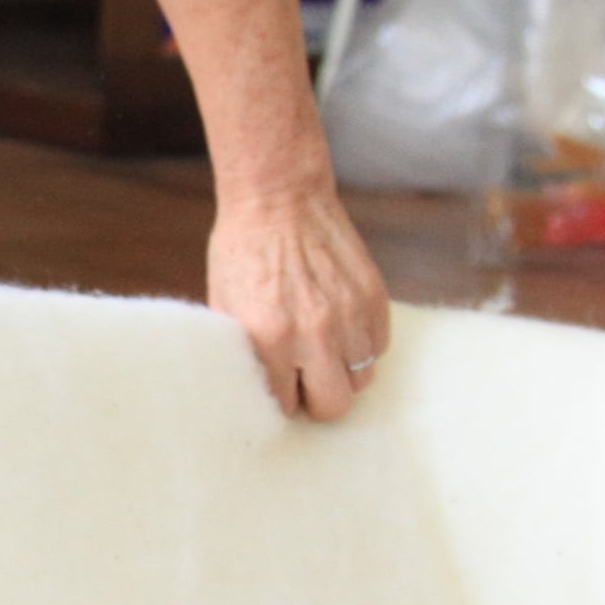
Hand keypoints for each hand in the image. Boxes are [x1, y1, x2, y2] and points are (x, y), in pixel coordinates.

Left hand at [209, 186, 391, 420]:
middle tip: (306, 379)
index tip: (281, 386)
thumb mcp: (225, 307)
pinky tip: (341, 326)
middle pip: (335, 405)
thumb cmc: (243, 250)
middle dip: (318, 398)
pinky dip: (362, 344)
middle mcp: (315, 331)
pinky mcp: (374, 296)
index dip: (283, 397)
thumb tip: (260, 391)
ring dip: (342, 370)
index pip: (288, 404)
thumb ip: (247, 353)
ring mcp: (350, 314)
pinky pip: (379, 346)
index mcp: (270, 336)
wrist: (278, 198)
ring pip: (362, 378)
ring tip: (323, 347)